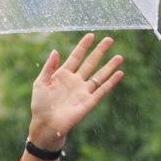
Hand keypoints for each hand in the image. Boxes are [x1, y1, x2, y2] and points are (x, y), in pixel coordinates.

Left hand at [27, 33, 122, 149]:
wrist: (46, 124)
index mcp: (62, 75)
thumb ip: (49, 67)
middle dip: (100, 51)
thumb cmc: (40, 105)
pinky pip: (102, 90)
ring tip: (119, 56)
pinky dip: (111, 82)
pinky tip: (119, 73)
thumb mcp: (40, 83)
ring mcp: (83, 91)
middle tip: (110, 39)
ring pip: (99, 75)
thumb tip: (55, 51)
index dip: (83, 46)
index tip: (91, 35)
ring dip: (110, 66)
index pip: (76, 57)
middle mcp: (75, 81)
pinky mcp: (89, 102)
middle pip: (90, 63)